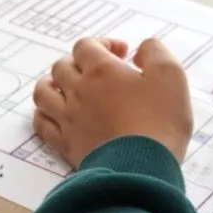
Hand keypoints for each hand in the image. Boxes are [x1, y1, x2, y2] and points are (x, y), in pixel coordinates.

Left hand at [33, 37, 191, 167]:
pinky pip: (42, 124)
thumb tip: (140, 50)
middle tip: (98, 74)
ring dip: (52, 84)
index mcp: (101, 70)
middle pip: (62, 67)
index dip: (103, 44)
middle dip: (79, 64)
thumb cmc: (158, 122)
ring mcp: (68, 118)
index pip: (86, 46)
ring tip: (65, 87)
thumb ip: (155, 52)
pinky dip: (44, 114)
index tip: (122, 55)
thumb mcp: (170, 76)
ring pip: (43, 92)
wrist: (141, 168)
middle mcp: (78, 91)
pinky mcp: (65, 143)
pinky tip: (55, 115)